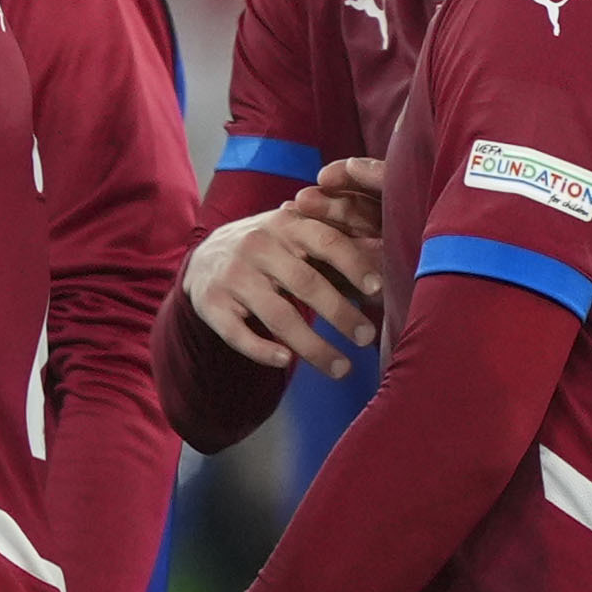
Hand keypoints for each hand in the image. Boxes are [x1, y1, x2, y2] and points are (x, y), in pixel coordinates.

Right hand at [181, 166, 388, 377]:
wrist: (204, 257)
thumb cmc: (268, 249)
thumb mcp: (296, 235)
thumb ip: (336, 243)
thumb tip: (387, 251)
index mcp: (287, 224)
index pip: (327, 242)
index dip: (354, 265)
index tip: (377, 290)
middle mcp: (257, 245)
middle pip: (306, 284)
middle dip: (341, 314)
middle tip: (366, 337)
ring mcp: (232, 275)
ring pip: (278, 315)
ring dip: (313, 346)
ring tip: (341, 368)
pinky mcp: (210, 303)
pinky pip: (238, 333)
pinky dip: (261, 350)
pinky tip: (285, 361)